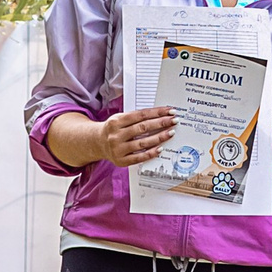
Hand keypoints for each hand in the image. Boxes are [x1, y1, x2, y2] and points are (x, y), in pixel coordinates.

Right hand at [48, 107, 175, 170]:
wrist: (97, 143)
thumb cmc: (114, 129)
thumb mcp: (120, 119)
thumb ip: (136, 118)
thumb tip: (160, 115)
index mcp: (116, 121)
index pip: (140, 115)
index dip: (157, 112)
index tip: (170, 111)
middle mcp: (116, 135)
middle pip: (142, 128)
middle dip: (161, 123)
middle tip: (174, 121)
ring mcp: (118, 149)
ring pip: (143, 143)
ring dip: (159, 137)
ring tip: (171, 133)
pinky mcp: (121, 161)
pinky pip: (139, 157)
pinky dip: (151, 153)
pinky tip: (161, 148)